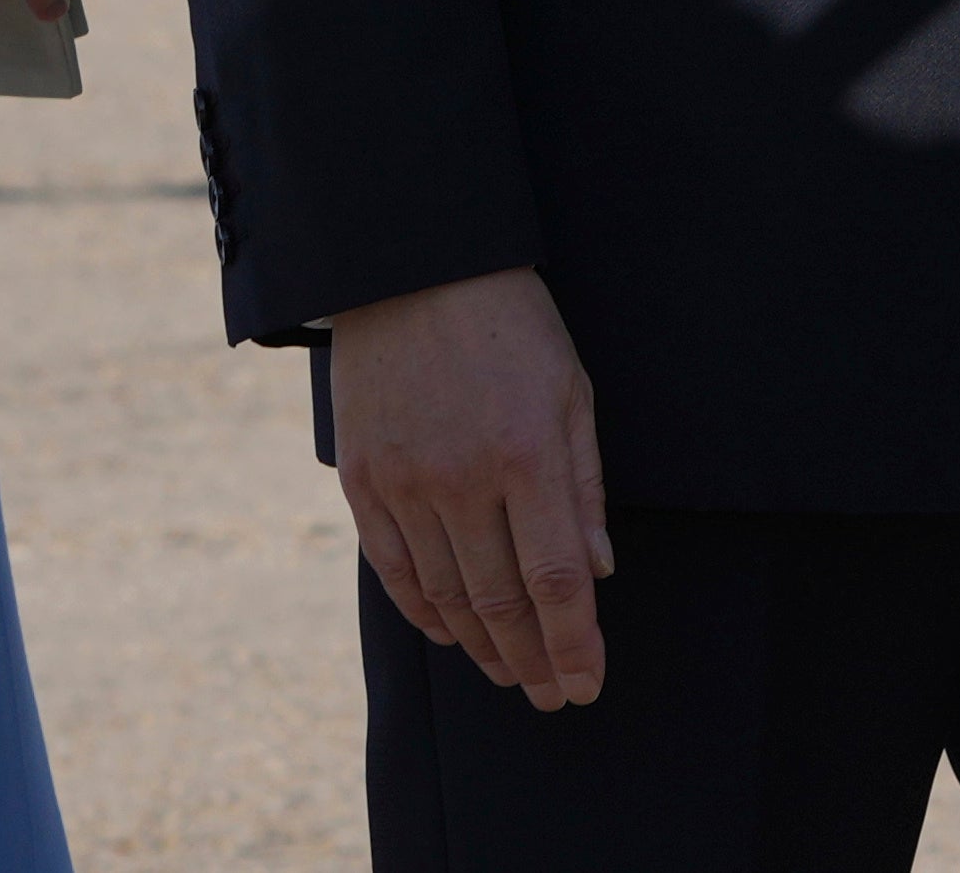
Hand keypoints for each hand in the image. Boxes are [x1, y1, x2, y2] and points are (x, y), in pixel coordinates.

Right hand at [332, 270, 609, 707]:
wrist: (411, 263)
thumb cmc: (509, 323)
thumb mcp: (570, 391)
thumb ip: (584, 486)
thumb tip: (599, 571)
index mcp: (527, 454)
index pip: (556, 581)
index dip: (573, 644)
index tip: (586, 683)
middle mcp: (462, 478)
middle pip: (501, 602)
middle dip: (533, 661)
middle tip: (551, 696)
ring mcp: (404, 481)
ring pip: (445, 595)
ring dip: (482, 647)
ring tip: (509, 673)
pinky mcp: (361, 477)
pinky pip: (391, 568)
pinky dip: (422, 611)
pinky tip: (450, 633)